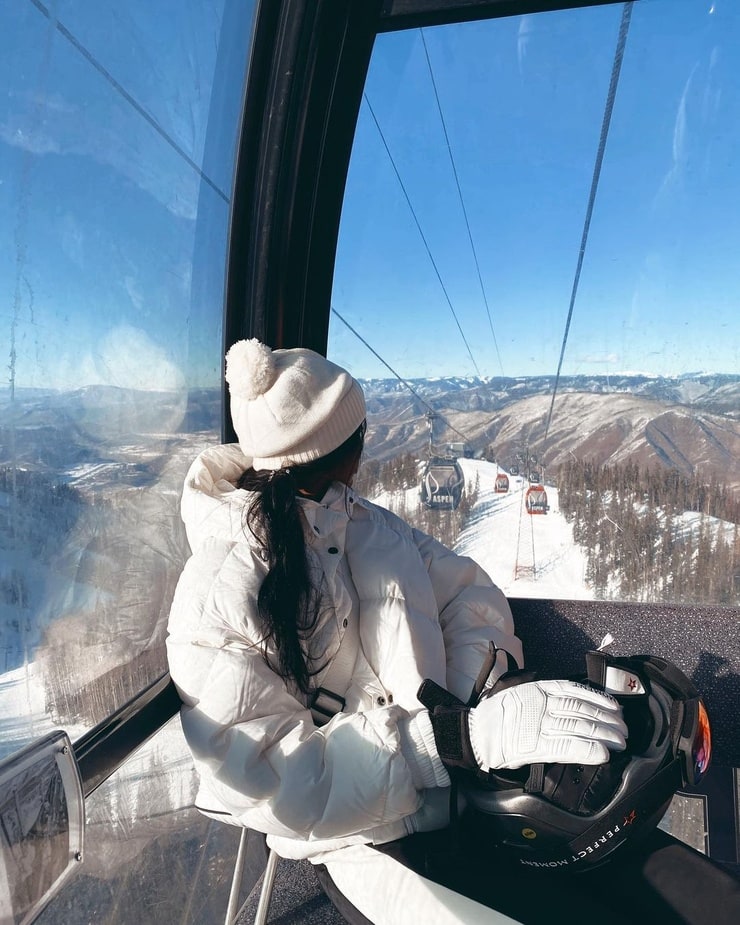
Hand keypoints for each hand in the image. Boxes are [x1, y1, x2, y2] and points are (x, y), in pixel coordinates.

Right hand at [469, 680, 627, 769]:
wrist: (475, 734)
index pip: (576, 691)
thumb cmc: (497, 715)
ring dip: (604, 735)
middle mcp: (541, 704)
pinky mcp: (535, 746)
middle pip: (583, 709)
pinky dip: (588, 749)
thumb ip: (544, 695)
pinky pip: (567, 746)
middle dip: (608, 719)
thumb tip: (573, 702)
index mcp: (538, 689)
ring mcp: (538, 724)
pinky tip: (603, 754)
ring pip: (580, 727)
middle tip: (624, 728)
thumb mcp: (520, 693)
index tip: (615, 707)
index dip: (599, 699)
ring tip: (620, 741)